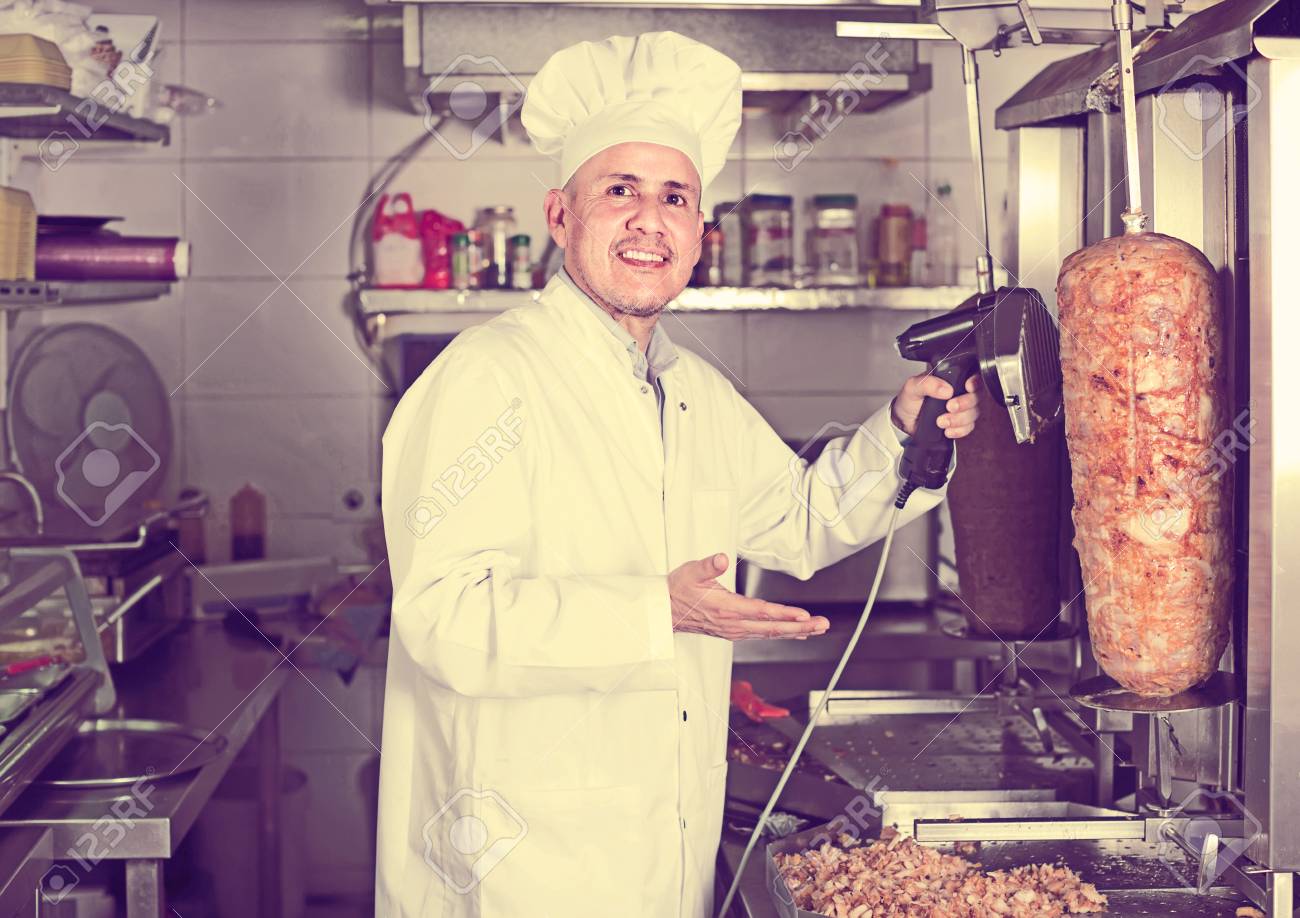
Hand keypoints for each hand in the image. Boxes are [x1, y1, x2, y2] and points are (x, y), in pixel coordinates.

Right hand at [669, 553, 828, 640]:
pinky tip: (794, 633)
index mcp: (726, 609)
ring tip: (816, 629)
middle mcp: (733, 623)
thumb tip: (722, 558)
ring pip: (770, 633)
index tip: (804, 615)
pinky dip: (781, 634)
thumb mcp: (691, 571)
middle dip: (800, 626)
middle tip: (822, 624)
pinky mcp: (734, 631)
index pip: (762, 612)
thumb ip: (708, 565)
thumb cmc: (678, 590)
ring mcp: (735, 630)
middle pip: (772, 627)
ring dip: (795, 631)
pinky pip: (763, 634)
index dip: (784, 614)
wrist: (664, 611)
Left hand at [891, 373, 980, 438]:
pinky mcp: (960, 423)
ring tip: (941, 421)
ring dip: (959, 419)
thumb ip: (927, 384)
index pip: (972, 375)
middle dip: (964, 403)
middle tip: (950, 407)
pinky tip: (947, 430)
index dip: (975, 381)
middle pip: (975, 396)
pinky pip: (969, 427)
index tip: (968, 387)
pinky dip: (959, 430)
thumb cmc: (909, 400)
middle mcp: (959, 392)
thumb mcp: (912, 387)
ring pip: (973, 413)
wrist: (904, 422)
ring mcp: (961, 409)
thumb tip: (945, 389)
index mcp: (950, 378)